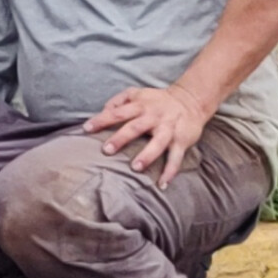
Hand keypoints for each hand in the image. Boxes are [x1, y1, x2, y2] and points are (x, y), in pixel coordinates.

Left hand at [82, 82, 218, 181]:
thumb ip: (118, 100)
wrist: (191, 100)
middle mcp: (153, 116)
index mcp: (140, 105)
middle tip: (107, 151)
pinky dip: (170, 171)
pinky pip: (176, 157)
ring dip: (147, 155)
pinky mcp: (181, 140)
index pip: (117, 112)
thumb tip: (103, 111)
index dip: (102, 120)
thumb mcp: (137, 93)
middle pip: (135, 127)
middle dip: (121, 138)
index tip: (86, 129)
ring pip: (158, 142)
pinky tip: (162, 184)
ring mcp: (168, 129)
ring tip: (135, 168)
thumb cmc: (157, 100)